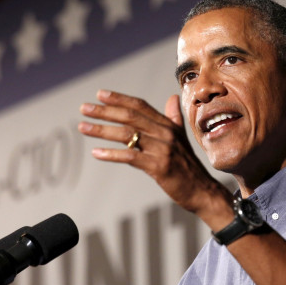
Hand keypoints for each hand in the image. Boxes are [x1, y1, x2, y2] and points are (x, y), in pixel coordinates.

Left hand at [78, 90, 232, 221]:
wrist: (202, 190)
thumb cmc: (188, 167)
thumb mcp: (181, 139)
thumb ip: (173, 118)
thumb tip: (172, 98)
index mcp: (168, 125)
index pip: (140, 106)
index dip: (119, 99)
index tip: (99, 94)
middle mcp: (165, 134)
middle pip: (130, 117)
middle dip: (104, 111)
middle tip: (84, 108)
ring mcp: (163, 149)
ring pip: (127, 134)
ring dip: (102, 130)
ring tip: (83, 127)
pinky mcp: (159, 167)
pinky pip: (131, 157)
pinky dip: (112, 154)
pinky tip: (96, 153)